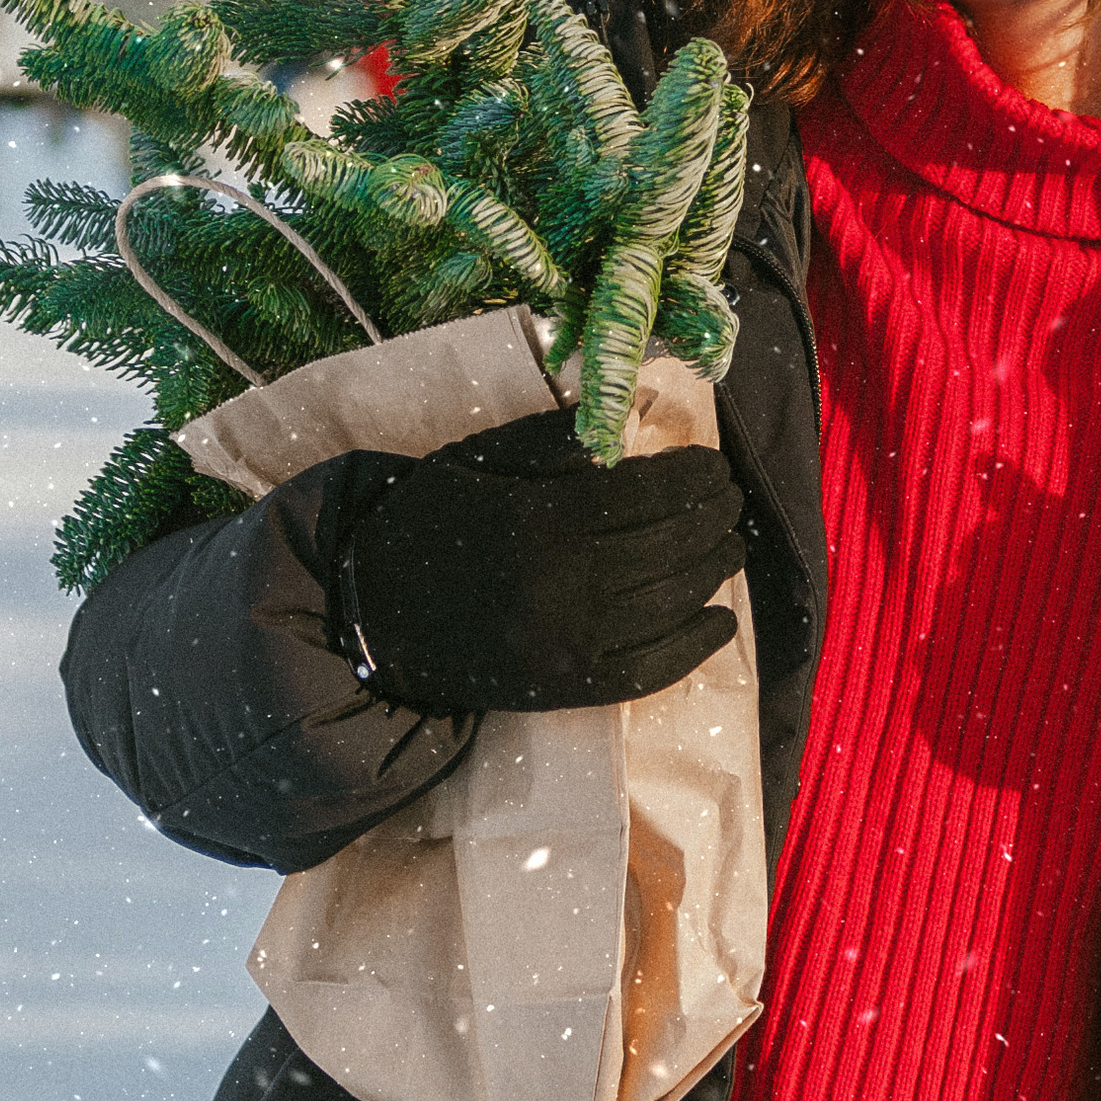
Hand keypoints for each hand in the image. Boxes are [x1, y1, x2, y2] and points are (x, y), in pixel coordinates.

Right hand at [335, 412, 743, 717]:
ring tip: (730, 548)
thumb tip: (630, 412)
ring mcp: (565, 643)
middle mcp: (561, 584)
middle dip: (713, 521)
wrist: (368, 613)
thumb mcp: (479, 461)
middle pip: (668, 548)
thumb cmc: (426, 523)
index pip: (647, 495)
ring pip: (666, 605)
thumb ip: (555, 440)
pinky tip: (719, 621)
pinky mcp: (562, 689)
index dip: (692, 479)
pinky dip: (693, 647)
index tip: (715, 467)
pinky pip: (648, 671)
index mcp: (541, 519)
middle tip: (732, 503)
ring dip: (712, 574)